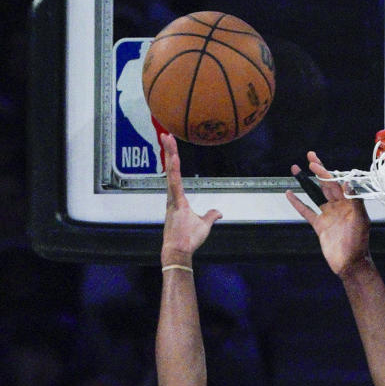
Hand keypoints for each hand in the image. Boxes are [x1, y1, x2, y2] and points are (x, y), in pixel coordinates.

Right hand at [160, 132, 221, 261]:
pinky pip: (173, 184)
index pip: (175, 175)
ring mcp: (171, 199)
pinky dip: (173, 170)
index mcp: (177, 199)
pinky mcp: (173, 204)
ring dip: (169, 155)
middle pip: (170, 169)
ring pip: (170, 172)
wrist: (179, 251)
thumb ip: (210, 216)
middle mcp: (172, 196)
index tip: (171, 146)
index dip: (173, 160)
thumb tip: (219, 212)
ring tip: (167, 138)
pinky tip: (173, 158)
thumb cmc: (189, 240)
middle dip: (168, 151)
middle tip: (165, 134)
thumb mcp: (204, 225)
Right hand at [285, 151, 371, 277]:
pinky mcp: (320, 226)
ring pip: (315, 194)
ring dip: (305, 182)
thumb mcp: (361, 221)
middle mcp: (339, 206)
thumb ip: (356, 201)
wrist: (350, 264)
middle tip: (310, 157)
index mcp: (350, 203)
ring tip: (296, 169)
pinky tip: (289, 194)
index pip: (337, 183)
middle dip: (318, 170)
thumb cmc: (359, 244)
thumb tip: (348, 181)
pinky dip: (298, 203)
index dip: (326, 172)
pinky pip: (307, 211)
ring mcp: (328, 215)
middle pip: (326, 184)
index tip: (315, 163)